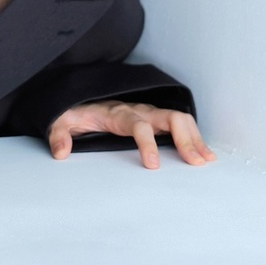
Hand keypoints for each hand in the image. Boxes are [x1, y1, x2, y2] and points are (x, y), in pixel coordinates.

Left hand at [48, 101, 216, 168]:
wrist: (84, 100)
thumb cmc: (77, 112)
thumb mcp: (61, 120)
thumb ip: (59, 134)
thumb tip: (61, 152)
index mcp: (118, 114)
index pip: (137, 125)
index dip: (146, 143)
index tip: (153, 164)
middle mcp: (139, 110)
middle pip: (169, 118)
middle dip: (184, 139)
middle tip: (195, 162)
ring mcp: (150, 114)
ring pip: (179, 119)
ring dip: (195, 138)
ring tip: (206, 160)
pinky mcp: (156, 120)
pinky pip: (180, 124)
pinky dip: (195, 138)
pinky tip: (205, 154)